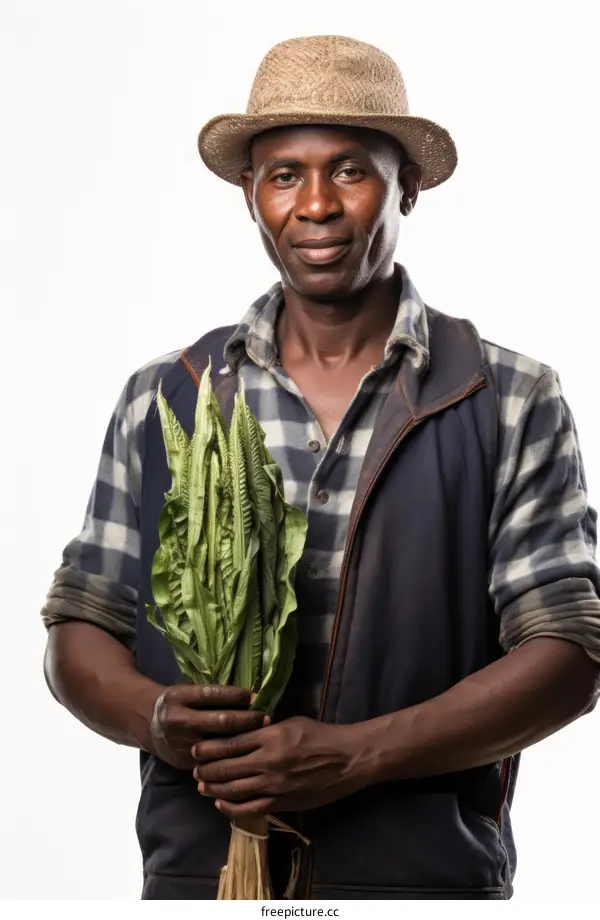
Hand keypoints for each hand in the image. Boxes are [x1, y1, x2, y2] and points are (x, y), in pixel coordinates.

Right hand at [149, 684, 268, 770]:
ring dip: (244, 739)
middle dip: (248, 719)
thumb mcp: (187, 690)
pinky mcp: (185, 761)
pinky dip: (232, 756)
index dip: (237, 696)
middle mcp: (179, 720)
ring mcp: (182, 743)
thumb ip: (210, 693)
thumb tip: (247, 695)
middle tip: (267, 717)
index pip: (213, 694)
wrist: (148, 724)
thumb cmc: (178, 702)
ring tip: (263, 735)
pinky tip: (248, 752)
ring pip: (220, 744)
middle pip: (221, 721)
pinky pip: (213, 760)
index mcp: (179, 697)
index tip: (256, 697)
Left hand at [191, 715, 368, 818]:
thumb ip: (265, 728)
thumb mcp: (291, 721)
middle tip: (193, 769)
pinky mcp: (281, 803)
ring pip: (233, 791)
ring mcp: (274, 785)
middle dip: (205, 770)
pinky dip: (231, 808)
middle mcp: (268, 762)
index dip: (208, 748)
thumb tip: (242, 728)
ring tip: (201, 786)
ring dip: (213, 789)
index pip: (230, 743)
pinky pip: (250, 809)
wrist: (346, 760)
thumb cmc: (320, 735)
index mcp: (270, 737)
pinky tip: (221, 804)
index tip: (195, 749)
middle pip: (226, 768)